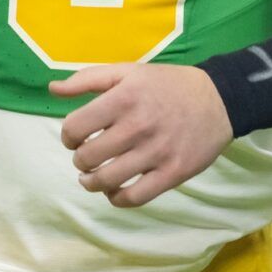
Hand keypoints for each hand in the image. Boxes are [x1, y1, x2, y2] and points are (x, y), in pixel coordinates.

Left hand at [52, 63, 231, 207]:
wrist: (219, 98)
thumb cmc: (167, 84)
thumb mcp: (127, 72)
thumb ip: (87, 79)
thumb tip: (52, 89)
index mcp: (123, 99)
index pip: (75, 128)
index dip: (68, 136)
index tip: (74, 138)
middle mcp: (137, 126)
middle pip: (88, 157)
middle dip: (80, 160)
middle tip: (86, 157)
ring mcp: (156, 152)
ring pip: (107, 180)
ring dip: (92, 183)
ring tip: (92, 178)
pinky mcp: (173, 173)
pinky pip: (135, 197)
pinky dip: (117, 199)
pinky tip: (114, 191)